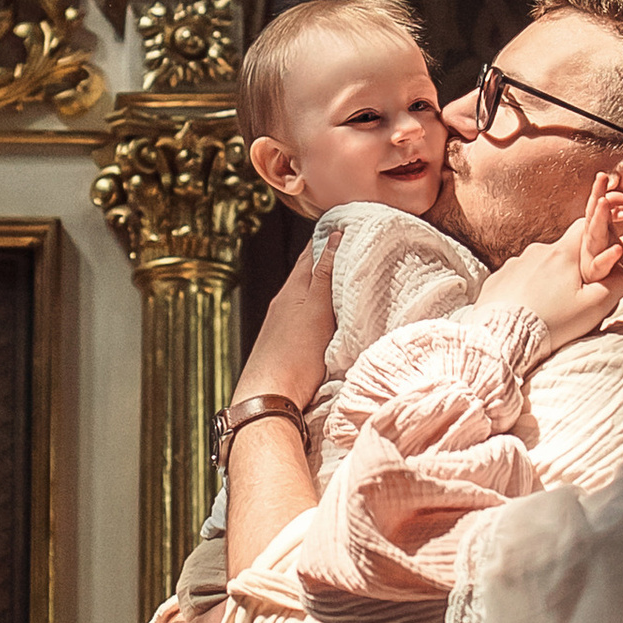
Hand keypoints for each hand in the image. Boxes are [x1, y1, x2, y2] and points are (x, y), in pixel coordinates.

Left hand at [232, 227, 338, 414]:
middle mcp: (284, 302)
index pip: (311, 252)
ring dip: (324, 283)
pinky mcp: (285, 344)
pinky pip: (305, 315)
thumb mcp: (317, 309)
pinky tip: (329, 315)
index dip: (328, 237)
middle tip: (352, 245)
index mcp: (293, 289)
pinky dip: (319, 306)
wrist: (269, 398)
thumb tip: (334, 237)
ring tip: (346, 278)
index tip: (348, 224)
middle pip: (307, 271)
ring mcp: (282, 324)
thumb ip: (325, 275)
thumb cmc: (295, 357)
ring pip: (306, 294)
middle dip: (327, 257)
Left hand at [471, 173, 622, 354]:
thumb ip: (616, 287)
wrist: (504, 338)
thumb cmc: (552, 323)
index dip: (596, 237)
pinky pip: (517, 279)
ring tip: (548, 309)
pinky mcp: (497, 280)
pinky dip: (525, 291)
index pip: (585, 226)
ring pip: (539, 266)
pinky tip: (527, 310)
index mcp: (563, 254)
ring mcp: (514, 265)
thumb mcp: (594, 307)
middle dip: (571, 269)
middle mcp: (537, 252)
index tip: (599, 256)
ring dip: (547, 281)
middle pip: (562, 251)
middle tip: (574, 297)